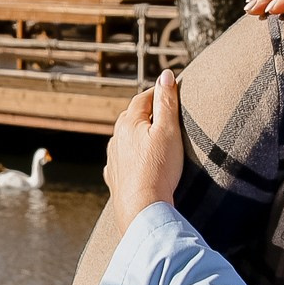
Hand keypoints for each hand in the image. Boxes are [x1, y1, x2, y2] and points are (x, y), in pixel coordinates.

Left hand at [105, 70, 183, 226]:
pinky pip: (121, 161)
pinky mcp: (115, 178)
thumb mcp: (168, 131)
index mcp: (128, 123)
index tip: (170, 90)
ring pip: (124, 139)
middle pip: (132, 117)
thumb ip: (166, 102)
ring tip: (152, 136)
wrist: (143, 209)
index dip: (158, 92)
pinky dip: (130, 156)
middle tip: (164, 111)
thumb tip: (165, 75)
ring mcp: (113, 159)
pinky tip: (135, 161)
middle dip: (147, 111)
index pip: (143, 99)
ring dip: (137, 134)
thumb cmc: (159, 169)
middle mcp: (115, 139)